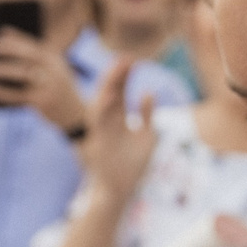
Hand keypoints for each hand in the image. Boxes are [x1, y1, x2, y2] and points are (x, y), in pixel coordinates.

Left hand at [0, 26, 84, 131]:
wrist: (75, 113)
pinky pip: (20, 96)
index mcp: (53, 60)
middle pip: (29, 56)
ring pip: (24, 74)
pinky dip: (4, 93)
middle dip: (10, 49)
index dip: (16, 39)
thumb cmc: (57, 87)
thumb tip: (7, 37)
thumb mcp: (52, 68)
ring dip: (5, 70)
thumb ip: (34, 55)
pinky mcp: (43, 102)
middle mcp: (52, 70)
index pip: (33, 45)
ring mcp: (48, 86)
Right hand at [78, 59, 156, 199]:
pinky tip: (110, 95)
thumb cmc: (134, 166)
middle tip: (126, 56)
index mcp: (118, 119)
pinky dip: (103, 108)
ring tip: (118, 68)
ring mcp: (103, 130)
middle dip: (117, 75)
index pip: (120, 91)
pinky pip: (99, 123)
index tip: (133, 60)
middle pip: (111, 92)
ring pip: (103, 102)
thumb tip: (148, 91)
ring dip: (109, 86)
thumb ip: (146, 115)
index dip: (125, 76)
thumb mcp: (147, 137)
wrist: (122, 189)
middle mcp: (108, 121)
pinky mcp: (100, 141)